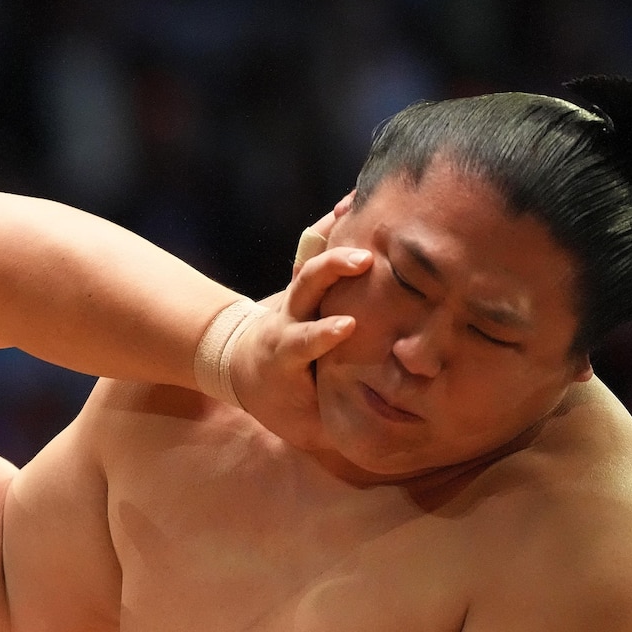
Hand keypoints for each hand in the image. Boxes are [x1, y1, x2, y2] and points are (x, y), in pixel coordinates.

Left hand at [231, 194, 367, 449]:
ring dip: (336, 242)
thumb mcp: (303, 424)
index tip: (345, 326)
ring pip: (309, 265)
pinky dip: (333, 223)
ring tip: (363, 212)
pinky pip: (316, 247)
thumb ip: (338, 425)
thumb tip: (389, 436)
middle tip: (362, 260)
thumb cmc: (282, 403)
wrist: (242, 367)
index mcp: (283, 356)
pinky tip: (358, 195)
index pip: (299, 343)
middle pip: (303, 290)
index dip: (320, 335)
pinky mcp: (303, 284)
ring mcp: (293, 298)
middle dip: (329, 273)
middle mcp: (287, 320)